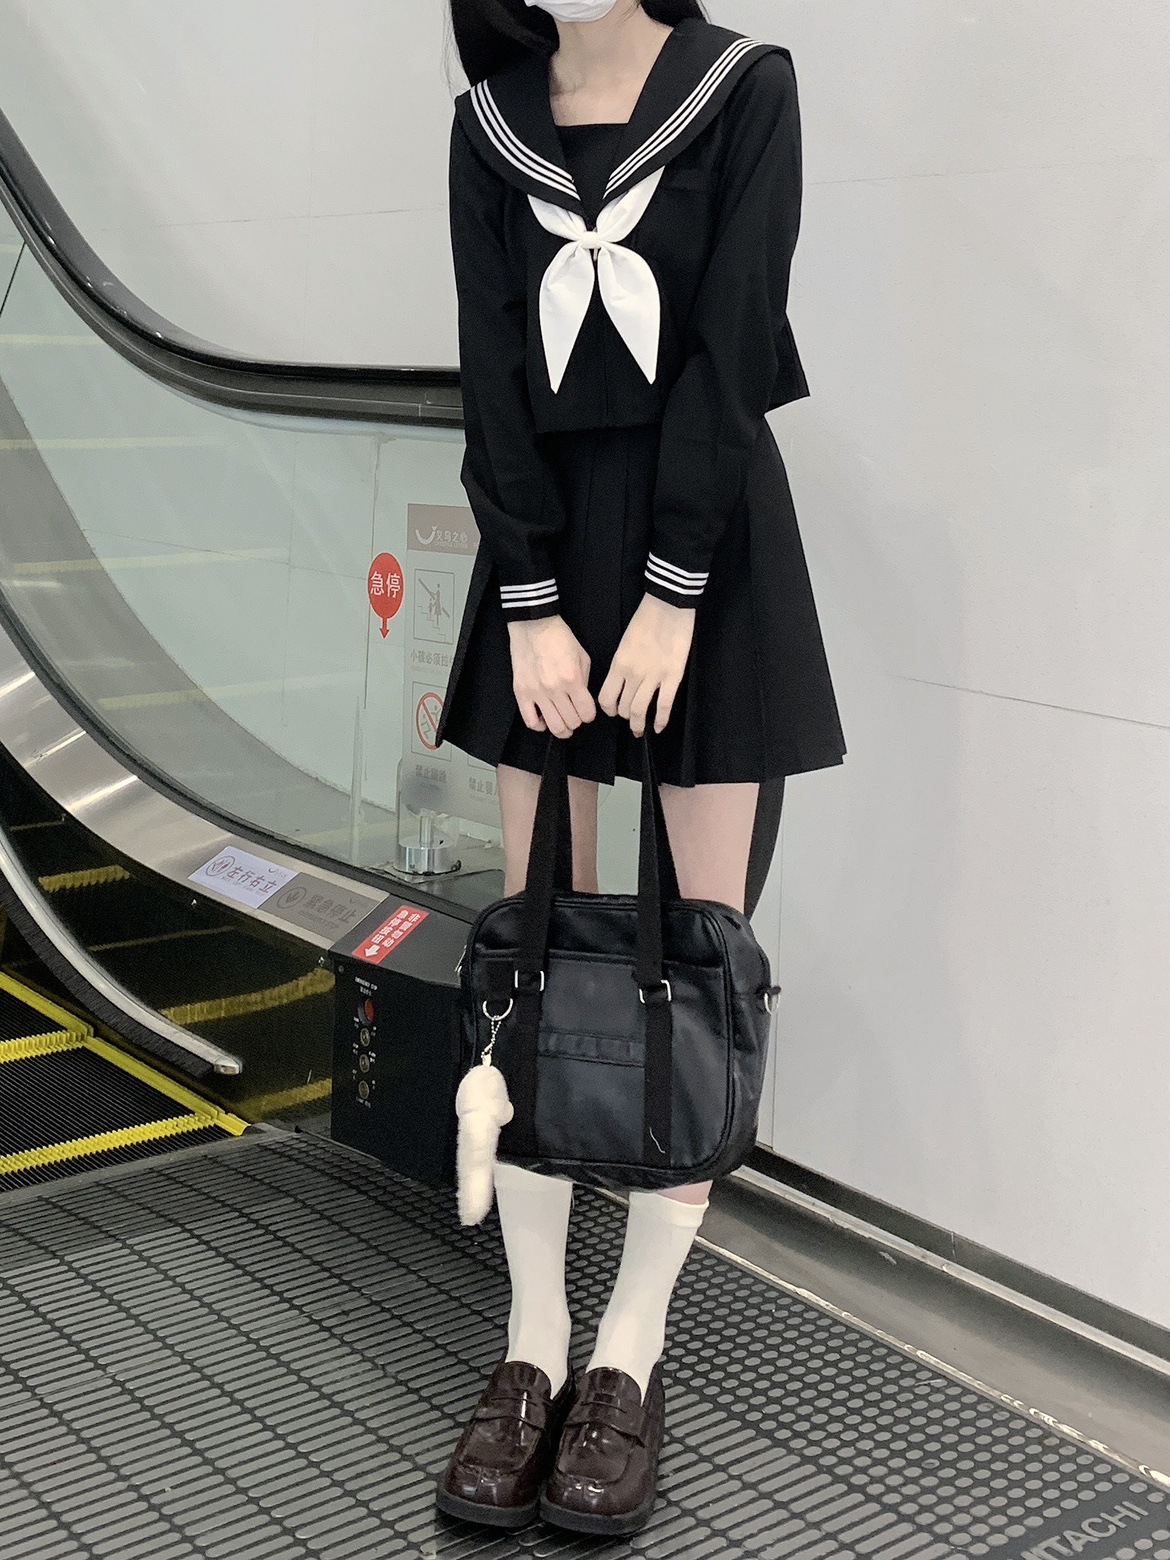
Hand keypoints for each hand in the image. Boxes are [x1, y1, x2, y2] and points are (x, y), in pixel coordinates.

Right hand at [507, 614, 595, 737]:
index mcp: (572, 679)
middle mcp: (555, 689)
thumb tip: (583, 700)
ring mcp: (536, 692)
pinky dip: (539, 725)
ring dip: (561, 728)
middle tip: (575, 716)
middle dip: (577, 721)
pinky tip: (543, 720)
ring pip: (553, 726)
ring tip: (562, 723)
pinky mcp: (521, 692)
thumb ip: (585, 681)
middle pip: (571, 722)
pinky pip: (529, 721)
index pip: (586, 713)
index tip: (587, 712)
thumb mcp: (582, 656)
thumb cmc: (559, 638)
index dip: (589, 715)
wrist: (534, 625)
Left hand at [598, 594, 695, 736]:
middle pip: (623, 707)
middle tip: (629, 719)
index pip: (606, 697)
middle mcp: (633, 674)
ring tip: (640, 730)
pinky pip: (664, 705)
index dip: (608, 709)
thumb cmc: (646, 619)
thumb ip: (622, 665)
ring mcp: (654, 677)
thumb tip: (621, 682)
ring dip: (638, 724)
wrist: (668, 605)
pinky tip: (658, 728)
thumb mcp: (625, 643)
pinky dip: (660, 720)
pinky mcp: (673, 677)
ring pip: (640, 711)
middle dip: (625, 717)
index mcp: (618, 664)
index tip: (613, 711)